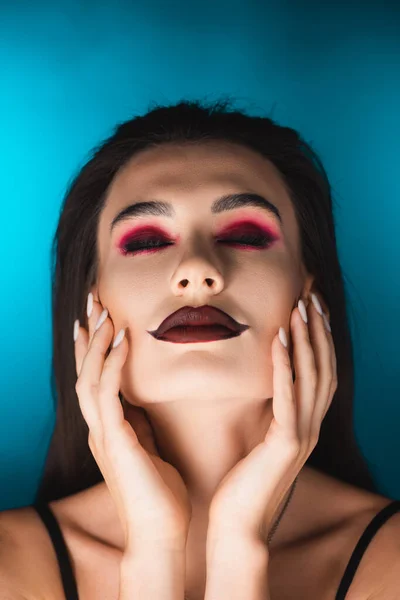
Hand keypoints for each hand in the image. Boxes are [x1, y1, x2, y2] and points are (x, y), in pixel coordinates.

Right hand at [74, 295, 191, 552]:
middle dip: (87, 335)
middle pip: (84, 371)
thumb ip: (142, 424)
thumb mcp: (150, 448)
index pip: (95, 379)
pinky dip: (112, 364)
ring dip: (95, 343)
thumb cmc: (161, 493)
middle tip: (93, 302)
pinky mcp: (114, 441)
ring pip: (88, 377)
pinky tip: (122, 341)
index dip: (93, 347)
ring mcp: (103, 434)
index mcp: (109, 429)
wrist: (162, 533)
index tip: (99, 318)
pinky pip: (108, 394)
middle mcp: (100, 428)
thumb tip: (146, 401)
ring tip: (104, 312)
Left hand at [207, 293, 336, 544]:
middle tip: (312, 296)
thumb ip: (268, 415)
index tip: (311, 307)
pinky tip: (279, 340)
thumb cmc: (242, 484)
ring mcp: (301, 436)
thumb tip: (263, 387)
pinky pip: (288, 397)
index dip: (319, 340)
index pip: (320, 373)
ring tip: (300, 307)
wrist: (237, 528)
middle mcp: (310, 428)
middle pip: (324, 368)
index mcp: (304, 426)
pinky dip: (285, 366)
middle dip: (319, 330)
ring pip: (312, 377)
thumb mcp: (260, 442)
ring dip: (307, 339)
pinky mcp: (285, 444)